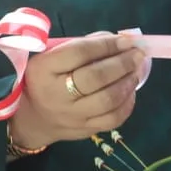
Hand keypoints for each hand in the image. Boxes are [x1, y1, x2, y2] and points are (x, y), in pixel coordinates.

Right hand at [7, 33, 147, 149]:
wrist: (33, 117)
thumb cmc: (47, 79)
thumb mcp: (52, 57)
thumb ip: (84, 45)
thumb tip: (121, 40)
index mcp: (43, 69)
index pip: (79, 52)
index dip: (107, 44)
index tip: (126, 40)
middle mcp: (55, 94)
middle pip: (96, 77)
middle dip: (122, 63)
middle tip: (138, 55)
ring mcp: (70, 116)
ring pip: (108, 100)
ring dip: (129, 82)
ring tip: (136, 71)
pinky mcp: (84, 131)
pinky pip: (114, 119)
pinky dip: (128, 103)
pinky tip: (131, 90)